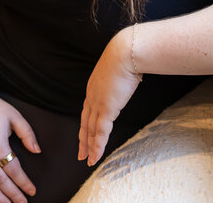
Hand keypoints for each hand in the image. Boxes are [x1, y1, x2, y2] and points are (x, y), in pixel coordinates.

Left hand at [78, 26, 141, 166]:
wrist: (125, 52)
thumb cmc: (126, 55)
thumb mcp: (120, 67)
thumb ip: (121, 76)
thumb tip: (130, 75)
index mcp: (94, 86)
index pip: (88, 109)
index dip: (86, 123)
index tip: (85, 134)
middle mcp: (92, 95)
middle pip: (86, 122)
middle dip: (83, 139)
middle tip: (81, 154)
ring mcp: (98, 103)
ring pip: (91, 130)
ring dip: (89, 147)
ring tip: (88, 160)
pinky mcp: (106, 109)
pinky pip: (100, 133)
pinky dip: (97, 147)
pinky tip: (95, 157)